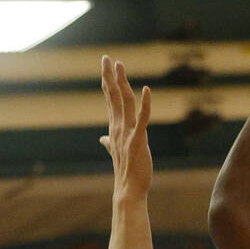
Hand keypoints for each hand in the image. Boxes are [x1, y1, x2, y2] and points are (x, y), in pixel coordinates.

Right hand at [100, 55, 152, 199]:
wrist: (128, 190)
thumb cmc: (126, 173)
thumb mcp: (117, 153)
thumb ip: (110, 143)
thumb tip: (102, 139)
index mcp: (115, 129)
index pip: (110, 101)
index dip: (108, 83)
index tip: (105, 67)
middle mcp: (118, 128)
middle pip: (113, 97)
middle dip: (109, 76)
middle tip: (106, 57)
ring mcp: (127, 134)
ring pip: (124, 103)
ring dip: (122, 83)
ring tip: (120, 65)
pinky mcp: (138, 141)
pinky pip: (142, 119)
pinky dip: (145, 104)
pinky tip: (147, 90)